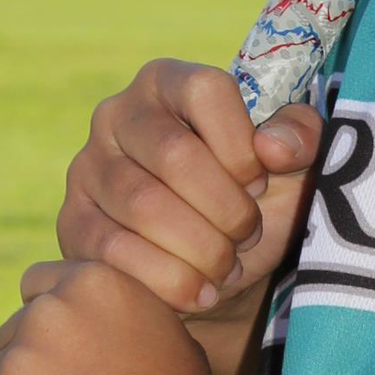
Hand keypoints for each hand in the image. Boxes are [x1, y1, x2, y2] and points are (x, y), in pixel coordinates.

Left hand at [0, 260, 224, 374]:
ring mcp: (12, 368)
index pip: (37, 285)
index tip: (66, 356)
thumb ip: (112, 316)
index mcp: (90, 282)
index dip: (50, 323)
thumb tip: (86, 323)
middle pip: (9, 338)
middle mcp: (44, 314)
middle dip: (30, 370)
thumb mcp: (163, 333)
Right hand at [58, 60, 323, 316]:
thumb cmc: (252, 200)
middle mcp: (117, 114)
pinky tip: (202, 292)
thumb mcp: (293, 165)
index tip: (260, 182)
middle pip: (174, 153)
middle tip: (249, 235)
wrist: (213, 268)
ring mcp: (88, 168)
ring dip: (201, 247)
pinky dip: (169, 279)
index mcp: (169, 82)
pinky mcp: (73, 223)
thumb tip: (273, 148)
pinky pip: (114, 250)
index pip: (204, 90)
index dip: (242, 144)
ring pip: (144, 206)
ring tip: (229, 266)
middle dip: (226, 207)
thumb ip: (300, 138)